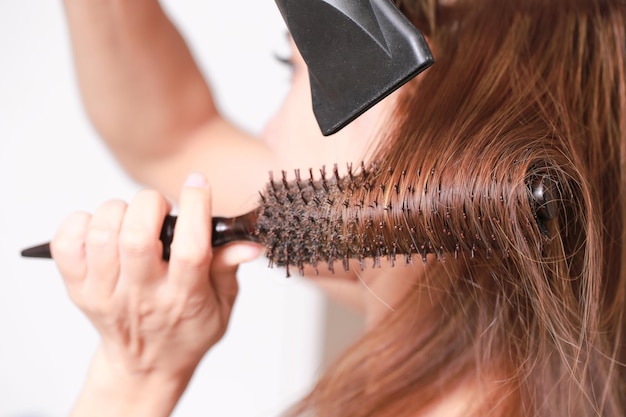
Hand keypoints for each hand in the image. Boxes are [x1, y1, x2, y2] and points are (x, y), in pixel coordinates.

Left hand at [51, 173, 262, 414]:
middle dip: (150, 204)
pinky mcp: (79, 290)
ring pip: (101, 235)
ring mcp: (105, 294)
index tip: (198, 183)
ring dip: (119, 212)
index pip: (190, 250)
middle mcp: (141, 295)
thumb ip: (229, 267)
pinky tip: (103, 229)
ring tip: (132, 219)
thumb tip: (250, 243)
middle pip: (136, 238)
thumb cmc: (185, 330)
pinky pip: (66, 245)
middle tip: (160, 209)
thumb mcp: (222, 303)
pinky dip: (80, 224)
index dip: (196, 209)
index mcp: (183, 298)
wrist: (144, 367)